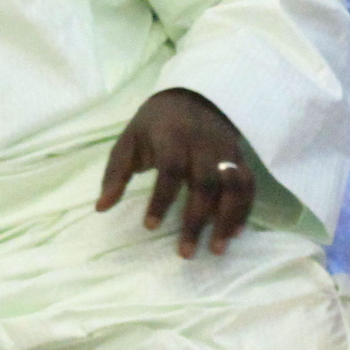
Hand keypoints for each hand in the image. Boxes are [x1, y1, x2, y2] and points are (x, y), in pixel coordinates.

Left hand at [97, 88, 255, 257]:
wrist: (192, 96)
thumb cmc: (154, 125)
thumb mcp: (129, 140)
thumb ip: (116, 173)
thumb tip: (101, 208)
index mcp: (172, 136)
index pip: (170, 169)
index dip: (161, 199)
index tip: (149, 227)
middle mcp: (203, 143)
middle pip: (205, 184)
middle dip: (196, 221)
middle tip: (186, 253)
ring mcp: (225, 150)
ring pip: (233, 187)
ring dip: (227, 219)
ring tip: (218, 249)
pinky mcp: (240, 156)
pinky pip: (248, 184)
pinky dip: (245, 209)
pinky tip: (236, 233)